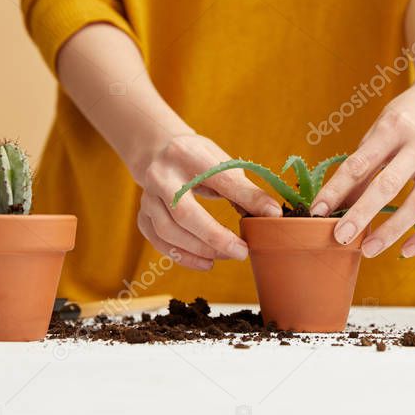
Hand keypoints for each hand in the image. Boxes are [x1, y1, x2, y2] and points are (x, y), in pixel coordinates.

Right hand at [136, 134, 281, 270]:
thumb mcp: (222, 162)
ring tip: (226, 256)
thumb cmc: (199, 160)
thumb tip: (272, 213)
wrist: (159, 152)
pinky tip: (205, 262)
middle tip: (242, 251)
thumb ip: (244, 188)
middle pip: (184, 212)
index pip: (220, 179)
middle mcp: (161, 175)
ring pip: (168, 231)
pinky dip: (182, 256)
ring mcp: (147, 197)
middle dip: (215, 237)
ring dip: (199, 249)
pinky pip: (159, 242)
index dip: (247, 198)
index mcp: (187, 155)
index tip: (271, 215)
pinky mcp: (142, 215)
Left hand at [310, 74, 414, 257]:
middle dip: (361, 214)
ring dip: (392, 231)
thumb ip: (364, 161)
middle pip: (387, 185)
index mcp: (393, 127)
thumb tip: (340, 201)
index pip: (359, 163)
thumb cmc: (410, 113)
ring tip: (368, 250)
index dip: (336, 189)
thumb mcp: (382, 126)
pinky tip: (406, 250)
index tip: (316, 211)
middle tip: (339, 237)